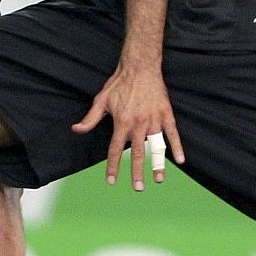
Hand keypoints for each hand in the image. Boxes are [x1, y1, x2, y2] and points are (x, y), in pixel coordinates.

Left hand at [72, 63, 184, 190]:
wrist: (139, 67)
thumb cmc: (119, 83)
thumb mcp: (101, 101)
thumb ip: (90, 119)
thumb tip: (76, 130)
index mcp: (121, 123)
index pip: (115, 150)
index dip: (112, 166)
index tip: (111, 181)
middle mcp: (138, 124)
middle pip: (136, 153)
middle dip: (136, 173)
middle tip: (138, 188)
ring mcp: (154, 120)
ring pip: (156, 146)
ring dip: (157, 164)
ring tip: (158, 179)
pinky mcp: (166, 113)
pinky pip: (172, 133)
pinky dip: (177, 147)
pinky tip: (180, 160)